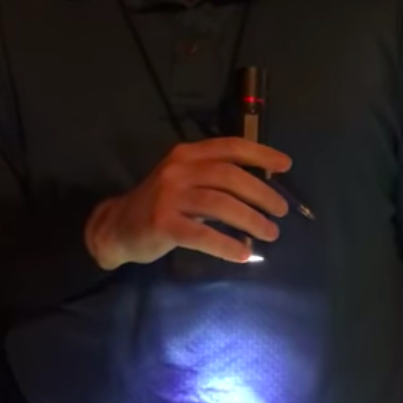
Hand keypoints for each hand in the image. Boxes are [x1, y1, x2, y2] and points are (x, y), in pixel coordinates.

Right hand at [86, 138, 293, 270]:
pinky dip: (226, 245)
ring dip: (250, 220)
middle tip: (281, 211)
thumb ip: (214, 180)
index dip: (260, 154)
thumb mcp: (184, 180)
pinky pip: (202, 235)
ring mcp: (168, 196)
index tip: (285, 166)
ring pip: (219, 204)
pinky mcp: (162, 224)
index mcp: (187, 154)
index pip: (229, 147)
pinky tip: (243, 254)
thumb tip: (262, 190)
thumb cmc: (160, 205)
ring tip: (270, 234)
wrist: (117, 227)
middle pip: (229, 176)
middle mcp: (178, 170)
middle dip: (261, 193)